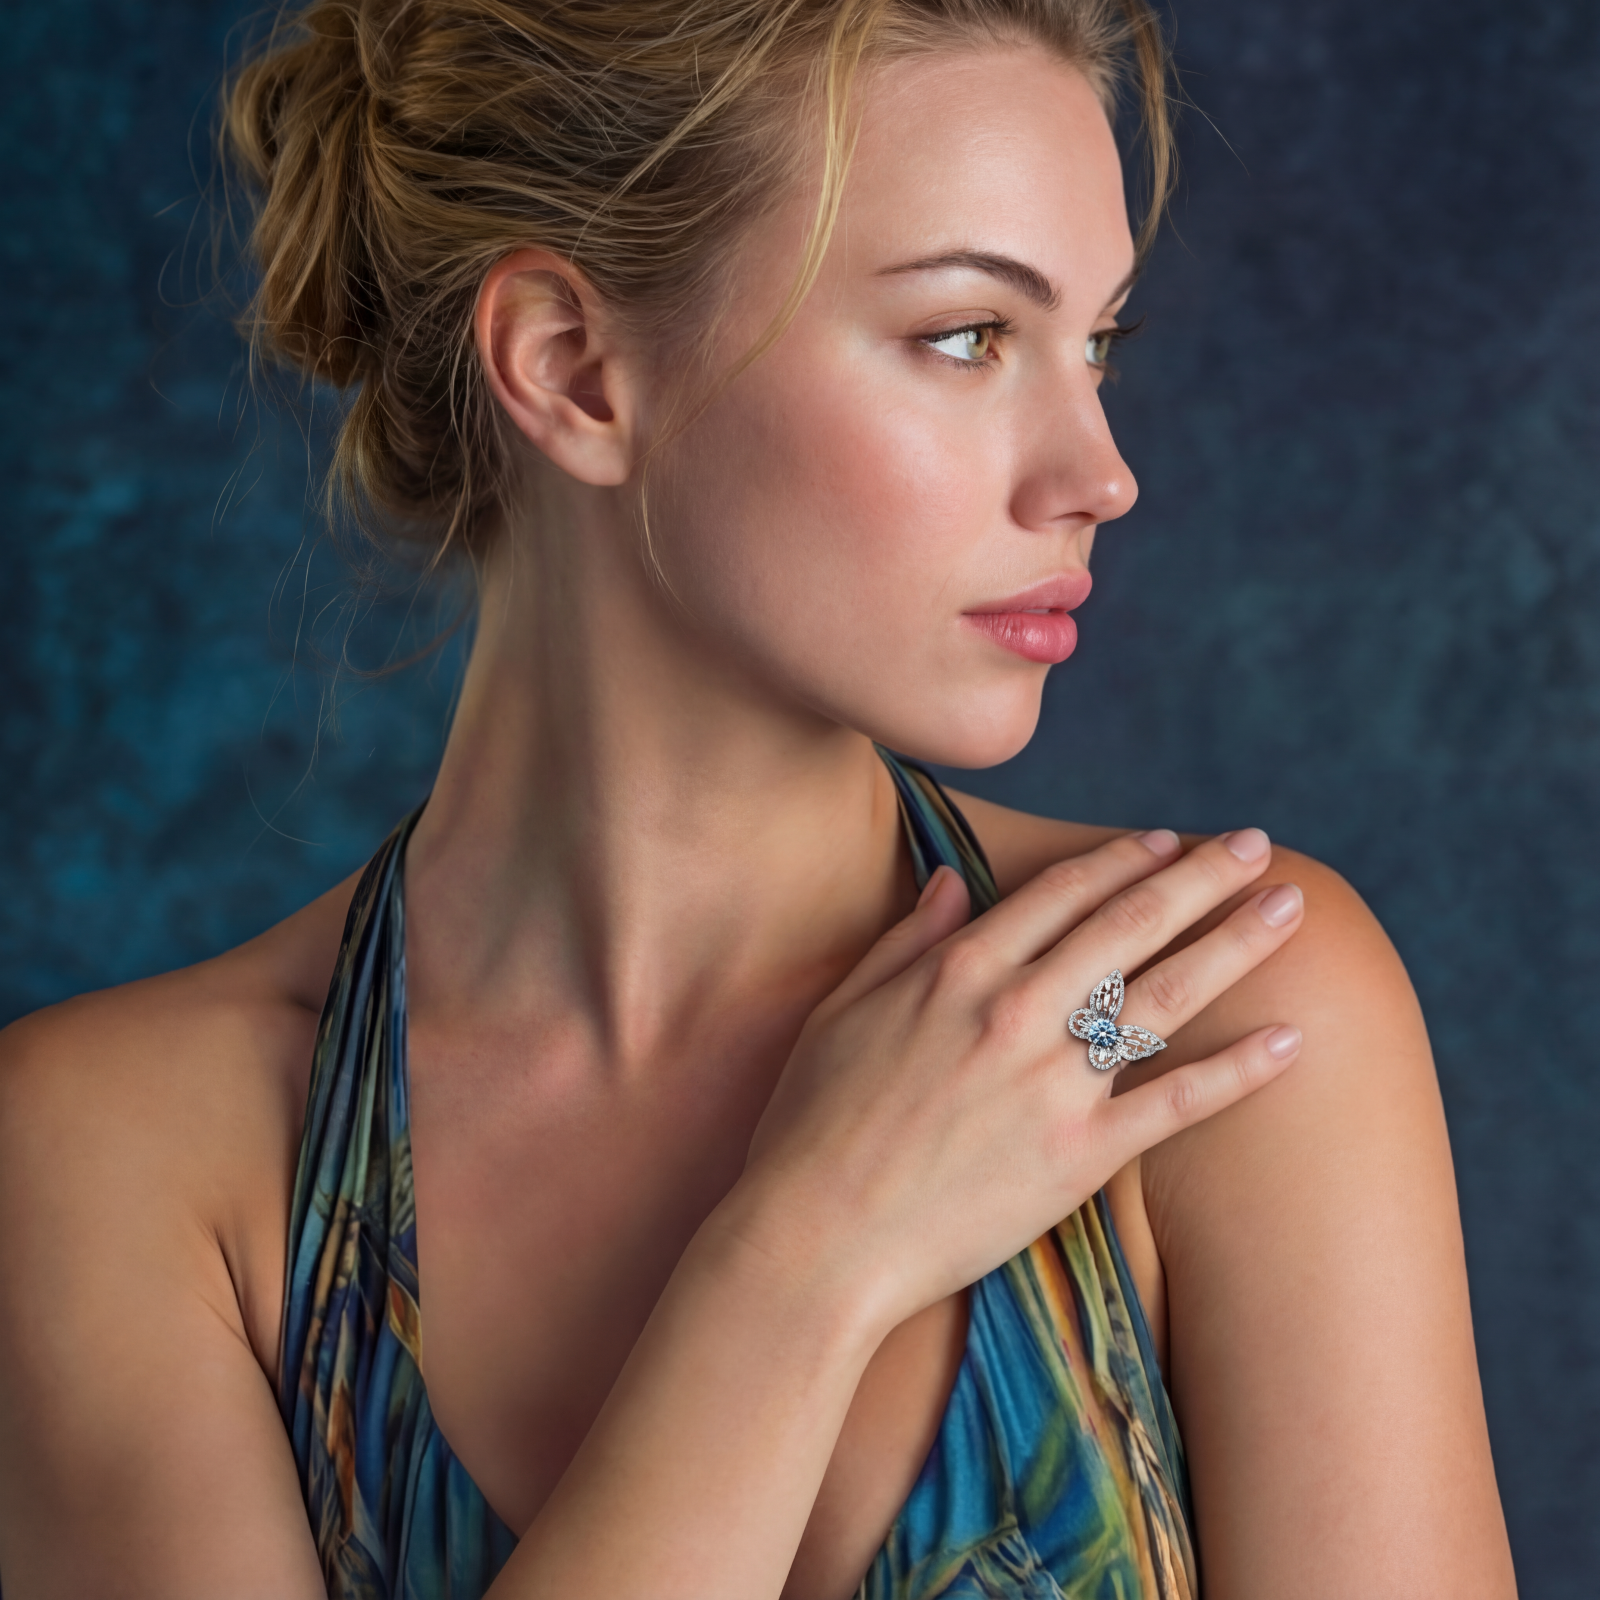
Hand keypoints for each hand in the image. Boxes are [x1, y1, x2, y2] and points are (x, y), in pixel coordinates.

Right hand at [738, 827, 1305, 1334]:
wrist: (815, 1238)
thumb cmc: (812, 1124)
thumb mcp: (841, 1011)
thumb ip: (904, 941)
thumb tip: (947, 882)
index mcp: (958, 970)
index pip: (1062, 893)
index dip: (1123, 860)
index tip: (1168, 841)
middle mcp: (1016, 1009)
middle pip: (1132, 923)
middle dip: (1203, 877)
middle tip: (1258, 848)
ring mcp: (1053, 1082)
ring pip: (1167, 993)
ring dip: (1236, 943)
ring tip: (1293, 909)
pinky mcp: (1079, 1155)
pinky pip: (1177, 1102)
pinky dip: (1238, 1070)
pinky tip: (1290, 1041)